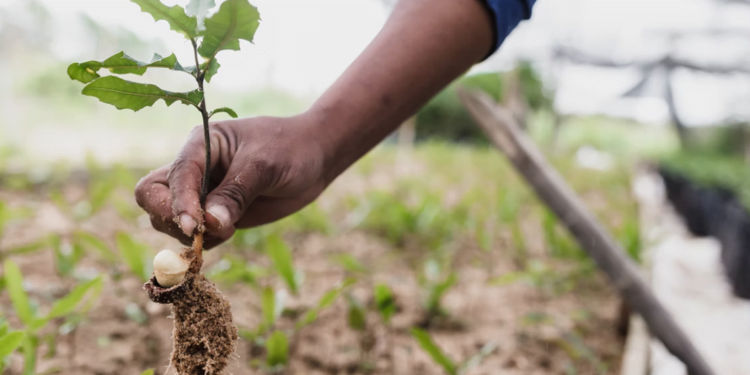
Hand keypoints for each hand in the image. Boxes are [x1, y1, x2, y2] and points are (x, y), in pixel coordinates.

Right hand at [135, 114, 327, 248]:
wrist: (314, 157)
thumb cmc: (290, 149)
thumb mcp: (264, 166)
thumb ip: (236, 193)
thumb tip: (210, 224)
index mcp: (199, 144)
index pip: (173, 176)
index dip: (179, 204)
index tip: (195, 227)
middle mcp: (194, 168)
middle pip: (153, 197)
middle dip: (170, 218)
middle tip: (201, 233)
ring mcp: (202, 192)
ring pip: (168, 219)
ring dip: (191, 234)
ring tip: (230, 229)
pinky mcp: (214, 213)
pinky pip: (194, 234)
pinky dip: (205, 242)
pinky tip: (231, 232)